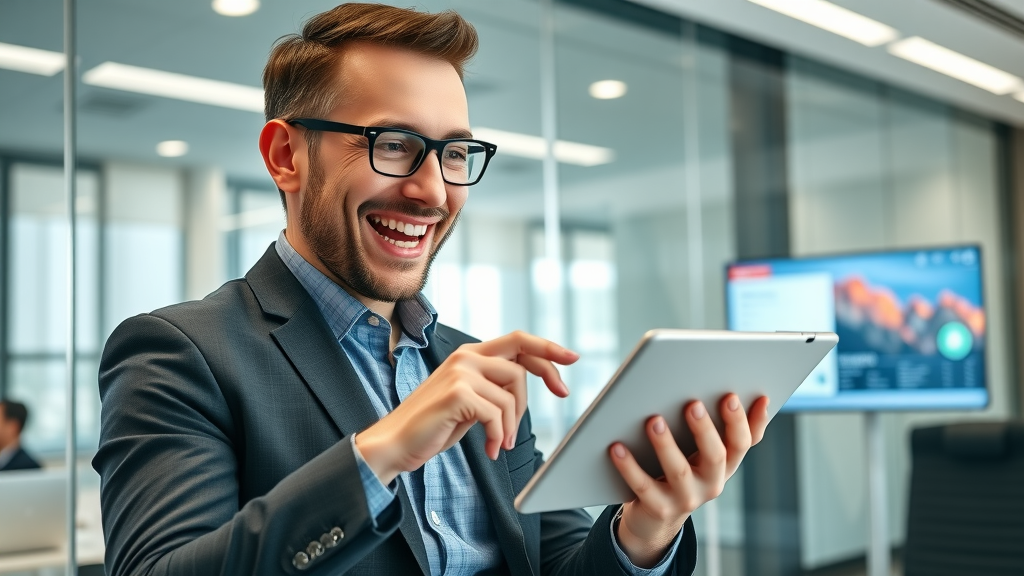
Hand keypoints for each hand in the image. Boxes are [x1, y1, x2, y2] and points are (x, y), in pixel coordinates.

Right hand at [355, 331, 577, 483]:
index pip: (518, 341)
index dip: (548, 348)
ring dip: (513, 425)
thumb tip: (525, 387)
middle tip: (563, 396)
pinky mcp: (457, 393)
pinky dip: (498, 435)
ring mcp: (460, 373)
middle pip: (522, 363)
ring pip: (512, 395)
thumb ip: (493, 386)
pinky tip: (491, 449)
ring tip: (501, 442)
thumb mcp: (470, 400)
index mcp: (470, 355)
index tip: (573, 358)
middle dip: (548, 379)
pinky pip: (497, 414)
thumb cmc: (435, 425)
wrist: (396, 443)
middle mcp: (466, 357)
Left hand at [609, 394, 769, 567]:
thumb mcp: (705, 454)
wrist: (655, 519)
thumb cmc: (682, 472)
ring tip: (654, 421)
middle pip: (716, 456)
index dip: (743, 422)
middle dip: (705, 430)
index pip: (742, 443)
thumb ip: (721, 427)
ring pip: (679, 471)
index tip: (732, 397)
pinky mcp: (659, 508)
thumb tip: (752, 396)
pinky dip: (629, 466)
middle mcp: (711, 483)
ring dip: (666, 445)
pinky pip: (643, 485)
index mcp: (725, 465)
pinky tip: (617, 447)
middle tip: (693, 404)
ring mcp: (686, 499)